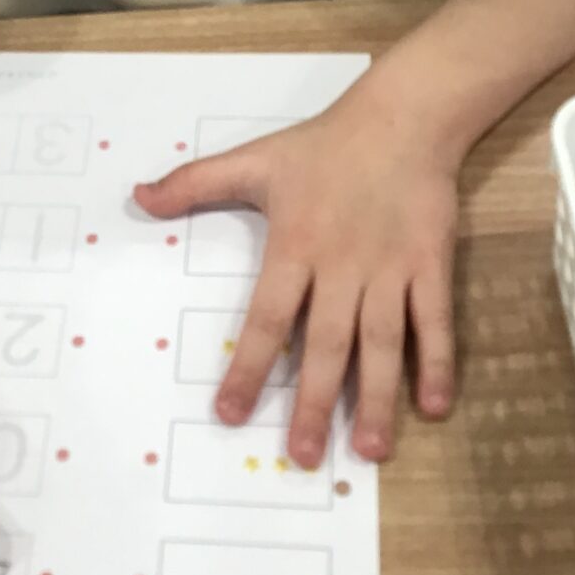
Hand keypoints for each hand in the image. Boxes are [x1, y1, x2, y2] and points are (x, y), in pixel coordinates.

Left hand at [135, 80, 459, 468]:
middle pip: (325, 344)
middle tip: (300, 457)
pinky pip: (433, 320)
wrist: (402, 117)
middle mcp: (342, 266)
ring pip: (382, 343)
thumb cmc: (323, 145)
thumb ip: (195, 183)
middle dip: (311, 403)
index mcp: (295, 246)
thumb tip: (138, 196)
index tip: (229, 413)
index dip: (246, 367)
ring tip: (369, 452)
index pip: (265, 318)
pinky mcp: (430, 263)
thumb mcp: (254, 160)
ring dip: (375, 399)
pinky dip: (436, 362)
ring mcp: (389, 268)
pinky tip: (433, 408)